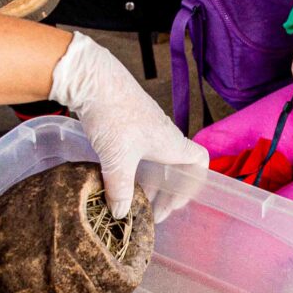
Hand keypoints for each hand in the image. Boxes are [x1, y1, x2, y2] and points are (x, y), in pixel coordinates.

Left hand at [47, 31, 208, 217]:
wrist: (92, 79)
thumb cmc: (114, 115)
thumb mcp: (117, 158)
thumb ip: (120, 189)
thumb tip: (120, 214)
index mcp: (170, 143)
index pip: (199, 161)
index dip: (193, 184)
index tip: (176, 202)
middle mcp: (163, 134)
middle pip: (175, 166)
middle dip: (165, 190)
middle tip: (149, 210)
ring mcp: (146, 126)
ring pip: (155, 158)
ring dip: (148, 179)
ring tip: (131, 197)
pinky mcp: (128, 121)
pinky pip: (139, 149)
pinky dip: (134, 166)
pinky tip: (114, 174)